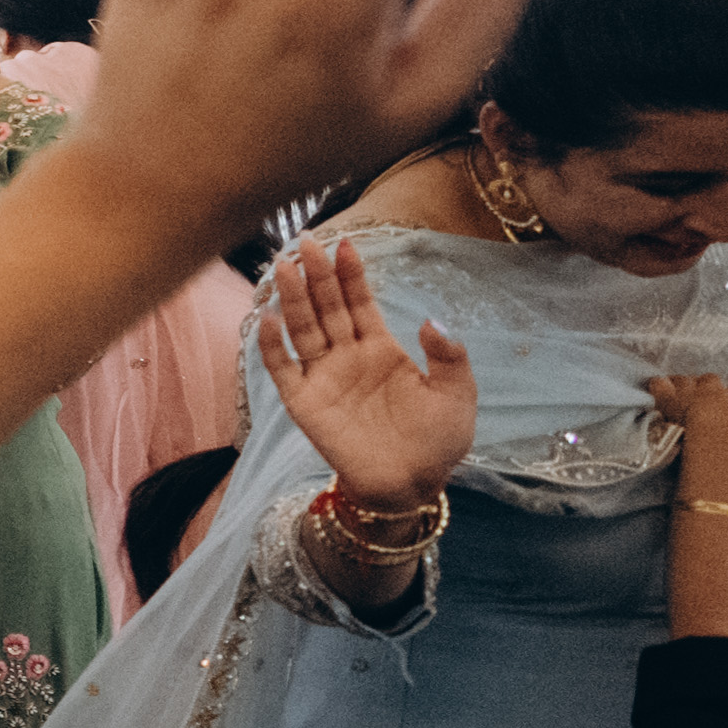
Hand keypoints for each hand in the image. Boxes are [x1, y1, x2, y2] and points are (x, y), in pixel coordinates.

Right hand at [261, 235, 476, 506]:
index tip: (344, 244)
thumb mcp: (458, 393)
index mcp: (381, 349)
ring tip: (284, 267)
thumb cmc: (438, 441)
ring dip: (292, 299)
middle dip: (318, 275)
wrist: (412, 484)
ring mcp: (323, 378)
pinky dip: (272, 345)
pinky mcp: (304, 403)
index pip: (360, 302)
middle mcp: (347, 357)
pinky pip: (282, 369)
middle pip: (327, 308)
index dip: (351, 274)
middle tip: (307, 242)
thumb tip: (431, 320)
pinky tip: (268, 319)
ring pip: (303, 329)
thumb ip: (450, 356)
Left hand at [648, 373, 727, 474]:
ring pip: (684, 380)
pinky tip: (658, 397)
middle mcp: (719, 390)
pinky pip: (659, 383)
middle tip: (702, 408)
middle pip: (712, 380)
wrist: (714, 449)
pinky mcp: (665, 398)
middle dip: (707, 391)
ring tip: (679, 404)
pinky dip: (658, 389)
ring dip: (682, 389)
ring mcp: (690, 392)